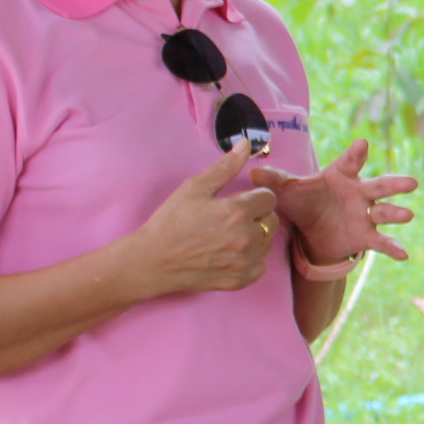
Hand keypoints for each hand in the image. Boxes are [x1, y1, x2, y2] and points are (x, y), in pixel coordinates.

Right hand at [119, 145, 279, 298]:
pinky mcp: (239, 280)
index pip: (269, 199)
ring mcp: (244, 262)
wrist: (151, 261)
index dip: (254, 197)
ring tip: (228, 236)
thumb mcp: (194, 188)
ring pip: (267, 244)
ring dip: (255, 238)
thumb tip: (246, 143)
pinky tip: (230, 254)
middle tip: (231, 219)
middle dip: (256, 217)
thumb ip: (225, 167)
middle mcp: (246, 238)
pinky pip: (260, 266)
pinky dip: (250, 260)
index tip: (237, 201)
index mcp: (237, 212)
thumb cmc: (170, 222)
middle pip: (271, 221)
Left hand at [253, 140, 419, 281]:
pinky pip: (382, 241)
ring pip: (385, 212)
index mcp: (341, 176)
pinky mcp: (366, 236)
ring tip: (407, 215)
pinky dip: (393, 247)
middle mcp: (359, 193)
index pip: (349, 163)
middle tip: (411, 183)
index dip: (355, 154)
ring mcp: (366, 215)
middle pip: (379, 186)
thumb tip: (251, 172)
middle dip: (395, 184)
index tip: (362, 144)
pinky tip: (404, 254)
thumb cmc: (304, 202)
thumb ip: (273, 181)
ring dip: (396, 213)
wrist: (314, 231)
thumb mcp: (288, 192)